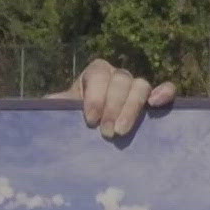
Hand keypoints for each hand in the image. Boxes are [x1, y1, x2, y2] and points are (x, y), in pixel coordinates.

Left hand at [49, 58, 176, 139]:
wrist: (88, 136)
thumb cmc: (70, 123)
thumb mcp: (57, 113)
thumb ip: (52, 106)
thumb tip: (43, 105)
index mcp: (94, 73)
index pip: (100, 74)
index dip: (96, 95)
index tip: (90, 120)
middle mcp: (117, 76)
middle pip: (122, 80)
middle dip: (114, 106)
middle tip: (107, 133)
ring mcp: (136, 88)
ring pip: (141, 85)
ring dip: (133, 107)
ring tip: (122, 131)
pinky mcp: (152, 102)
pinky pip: (165, 90)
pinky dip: (165, 93)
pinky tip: (157, 104)